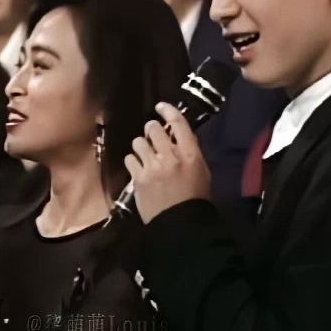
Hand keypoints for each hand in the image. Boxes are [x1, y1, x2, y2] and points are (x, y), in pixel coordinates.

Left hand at [124, 103, 210, 223]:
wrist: (180, 224)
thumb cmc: (195, 198)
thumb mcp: (201, 172)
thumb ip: (189, 153)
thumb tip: (175, 138)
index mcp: (191, 155)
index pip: (179, 124)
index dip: (168, 111)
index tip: (160, 107)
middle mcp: (171, 157)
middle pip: (153, 129)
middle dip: (151, 129)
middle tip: (151, 134)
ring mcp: (152, 167)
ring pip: (138, 142)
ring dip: (140, 146)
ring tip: (144, 154)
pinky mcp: (138, 178)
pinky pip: (129, 159)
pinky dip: (133, 161)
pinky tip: (139, 167)